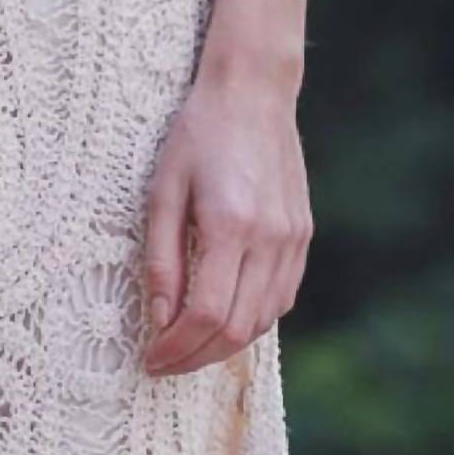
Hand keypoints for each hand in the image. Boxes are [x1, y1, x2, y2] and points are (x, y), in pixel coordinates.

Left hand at [140, 67, 311, 376]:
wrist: (252, 93)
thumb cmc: (197, 134)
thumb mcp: (163, 189)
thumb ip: (161, 257)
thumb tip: (159, 318)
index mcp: (230, 226)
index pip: (208, 315)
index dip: (178, 348)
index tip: (150, 359)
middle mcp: (270, 239)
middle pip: (238, 329)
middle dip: (197, 357)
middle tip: (164, 362)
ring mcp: (293, 239)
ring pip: (264, 320)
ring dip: (225, 344)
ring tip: (188, 345)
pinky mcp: (303, 235)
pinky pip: (282, 297)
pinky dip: (252, 319)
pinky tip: (225, 316)